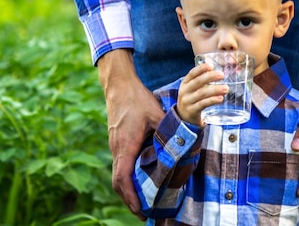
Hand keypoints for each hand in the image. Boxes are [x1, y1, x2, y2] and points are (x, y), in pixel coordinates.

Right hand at [98, 50, 163, 219]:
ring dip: (128, 190)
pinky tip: (139, 180)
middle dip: (129, 200)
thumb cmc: (137, 99)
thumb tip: (183, 145)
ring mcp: (115, 145)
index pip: (122, 178)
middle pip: (118, 183)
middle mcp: (117, 148)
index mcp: (125, 145)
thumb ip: (168, 132)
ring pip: (118, 174)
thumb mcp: (156, 115)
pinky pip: (120, 165)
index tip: (140, 210)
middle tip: (144, 213)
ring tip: (142, 202)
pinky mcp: (117, 141)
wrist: (119, 85)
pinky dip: (127, 178)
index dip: (130, 197)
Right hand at [176, 63, 226, 125]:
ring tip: (226, 88)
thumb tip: (219, 73)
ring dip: (215, 90)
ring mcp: (187, 101)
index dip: (201, 69)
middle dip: (210, 77)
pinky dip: (212, 100)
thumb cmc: (192, 98)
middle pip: (197, 82)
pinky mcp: (192, 111)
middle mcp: (185, 91)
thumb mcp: (193, 88)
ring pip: (202, 94)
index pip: (192, 73)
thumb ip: (202, 81)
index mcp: (185, 83)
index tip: (211, 65)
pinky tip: (220, 98)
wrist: (183, 116)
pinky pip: (203, 104)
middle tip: (222, 75)